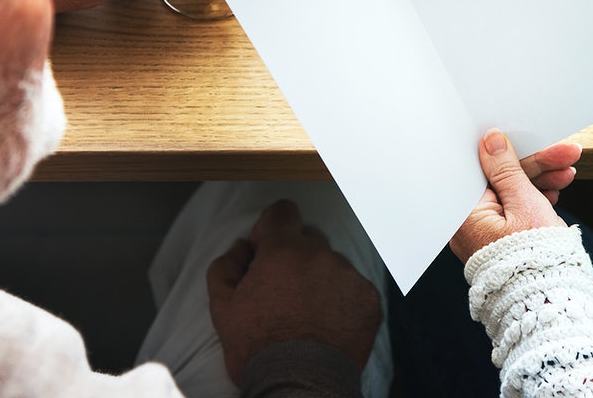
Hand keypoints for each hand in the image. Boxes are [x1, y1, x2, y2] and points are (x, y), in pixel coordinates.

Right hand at [207, 199, 381, 384]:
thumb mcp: (223, 308)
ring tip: (308, 313)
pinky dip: (341, 299)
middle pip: (308, 237)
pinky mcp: (369, 299)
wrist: (301, 386)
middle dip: (295, 255)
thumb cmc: (258, 348)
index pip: (282, 212)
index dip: (271, 228)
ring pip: (332, 263)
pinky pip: (353, 287)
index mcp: (283, 250)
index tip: (266, 252)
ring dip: (320, 278)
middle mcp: (320, 254)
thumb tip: (242, 246)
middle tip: (284, 290)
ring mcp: (348, 275)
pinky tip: (328, 324)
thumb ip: (227, 265)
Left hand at [450, 129, 569, 263]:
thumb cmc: (534, 258)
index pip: (485, 169)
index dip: (513, 151)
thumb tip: (490, 140)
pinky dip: (536, 200)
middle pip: (501, 181)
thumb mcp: (525, 204)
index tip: (533, 139)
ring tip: (568, 171)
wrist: (551, 305)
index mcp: (464, 214)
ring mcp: (485, 234)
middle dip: (536, 166)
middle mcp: (469, 224)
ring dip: (541, 180)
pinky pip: (515, 212)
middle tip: (565, 152)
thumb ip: (508, 170)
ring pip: (512, 195)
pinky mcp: (501, 242)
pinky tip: (555, 191)